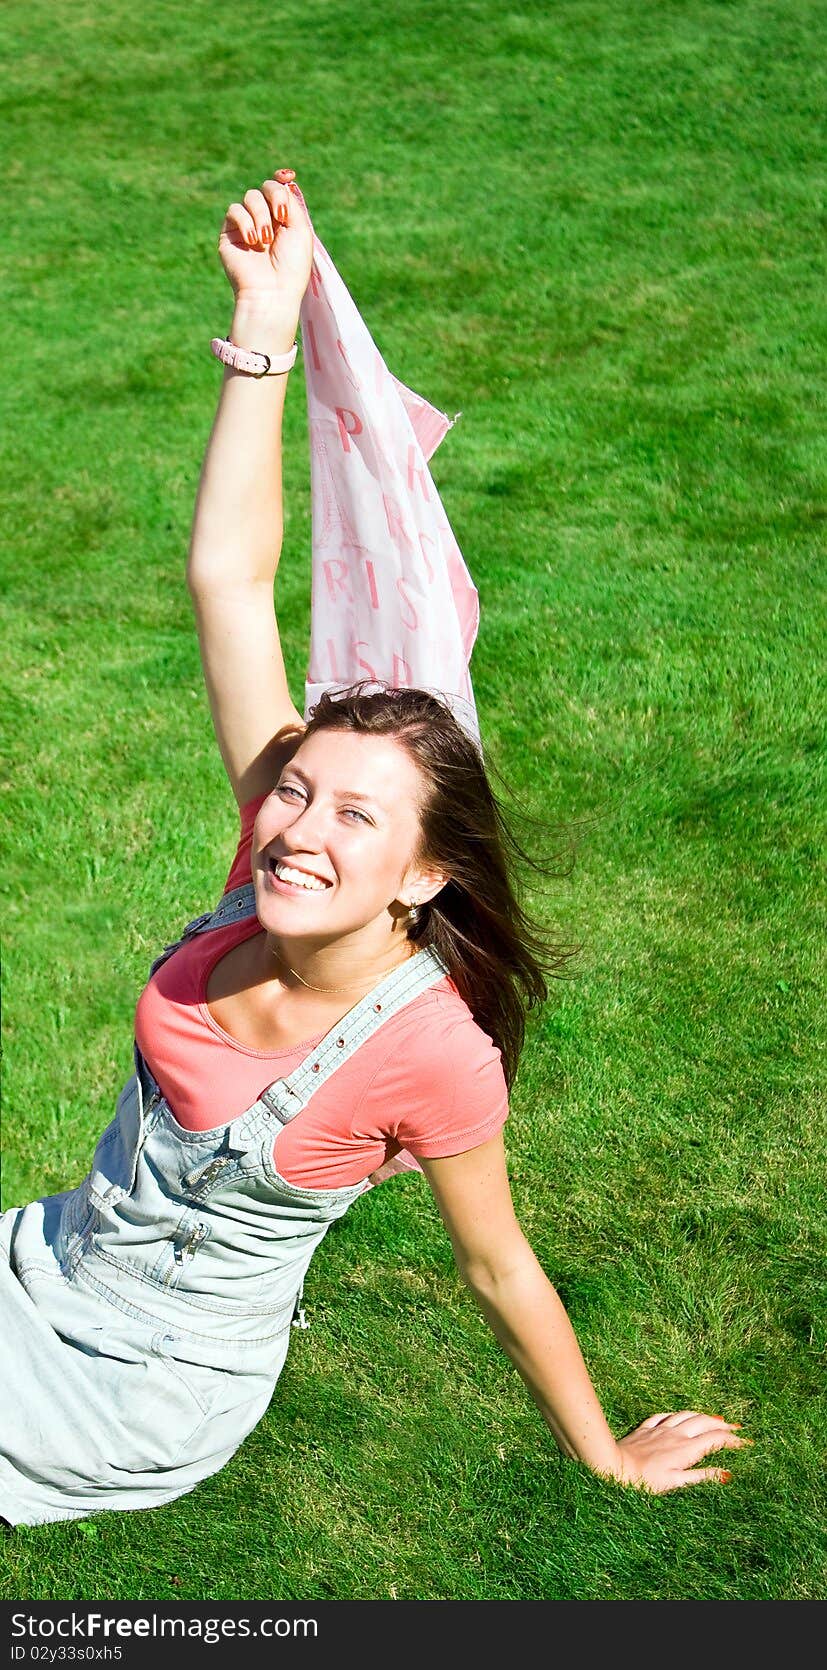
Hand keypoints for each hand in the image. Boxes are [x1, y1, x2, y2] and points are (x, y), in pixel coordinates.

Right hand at [218, 168, 314, 315]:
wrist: (271, 292)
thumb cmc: (291, 266)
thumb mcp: (300, 229)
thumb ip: (291, 202)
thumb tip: (282, 181)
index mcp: (284, 220)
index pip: (280, 189)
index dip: (281, 179)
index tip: (287, 176)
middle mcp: (266, 220)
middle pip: (266, 188)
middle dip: (275, 197)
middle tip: (281, 218)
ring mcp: (247, 226)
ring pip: (250, 196)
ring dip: (261, 215)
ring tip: (265, 240)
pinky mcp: (230, 233)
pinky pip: (235, 210)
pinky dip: (245, 222)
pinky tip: (253, 242)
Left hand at [610, 1410, 751, 1493]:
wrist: (614, 1467)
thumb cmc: (645, 1481)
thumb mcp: (676, 1483)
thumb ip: (701, 1476)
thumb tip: (726, 1474)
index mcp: (685, 1449)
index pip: (715, 1439)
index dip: (732, 1440)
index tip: (746, 1442)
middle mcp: (675, 1434)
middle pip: (703, 1422)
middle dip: (722, 1424)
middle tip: (737, 1428)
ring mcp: (660, 1429)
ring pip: (685, 1415)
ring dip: (702, 1415)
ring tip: (713, 1417)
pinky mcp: (645, 1429)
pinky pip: (663, 1416)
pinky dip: (676, 1414)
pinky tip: (677, 1416)